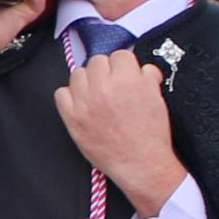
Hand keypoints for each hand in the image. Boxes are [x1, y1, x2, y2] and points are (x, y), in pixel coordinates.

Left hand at [55, 52, 186, 218]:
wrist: (141, 164)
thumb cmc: (151, 134)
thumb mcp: (157, 98)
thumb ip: (147, 76)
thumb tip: (140, 67)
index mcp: (127, 79)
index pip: (120, 55)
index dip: (125, 66)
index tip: (126, 75)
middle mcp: (103, 87)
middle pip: (97, 61)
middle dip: (106, 71)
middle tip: (113, 85)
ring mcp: (84, 102)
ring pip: (78, 74)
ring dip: (88, 81)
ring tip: (98, 94)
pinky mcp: (72, 117)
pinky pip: (61, 93)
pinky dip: (70, 96)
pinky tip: (82, 104)